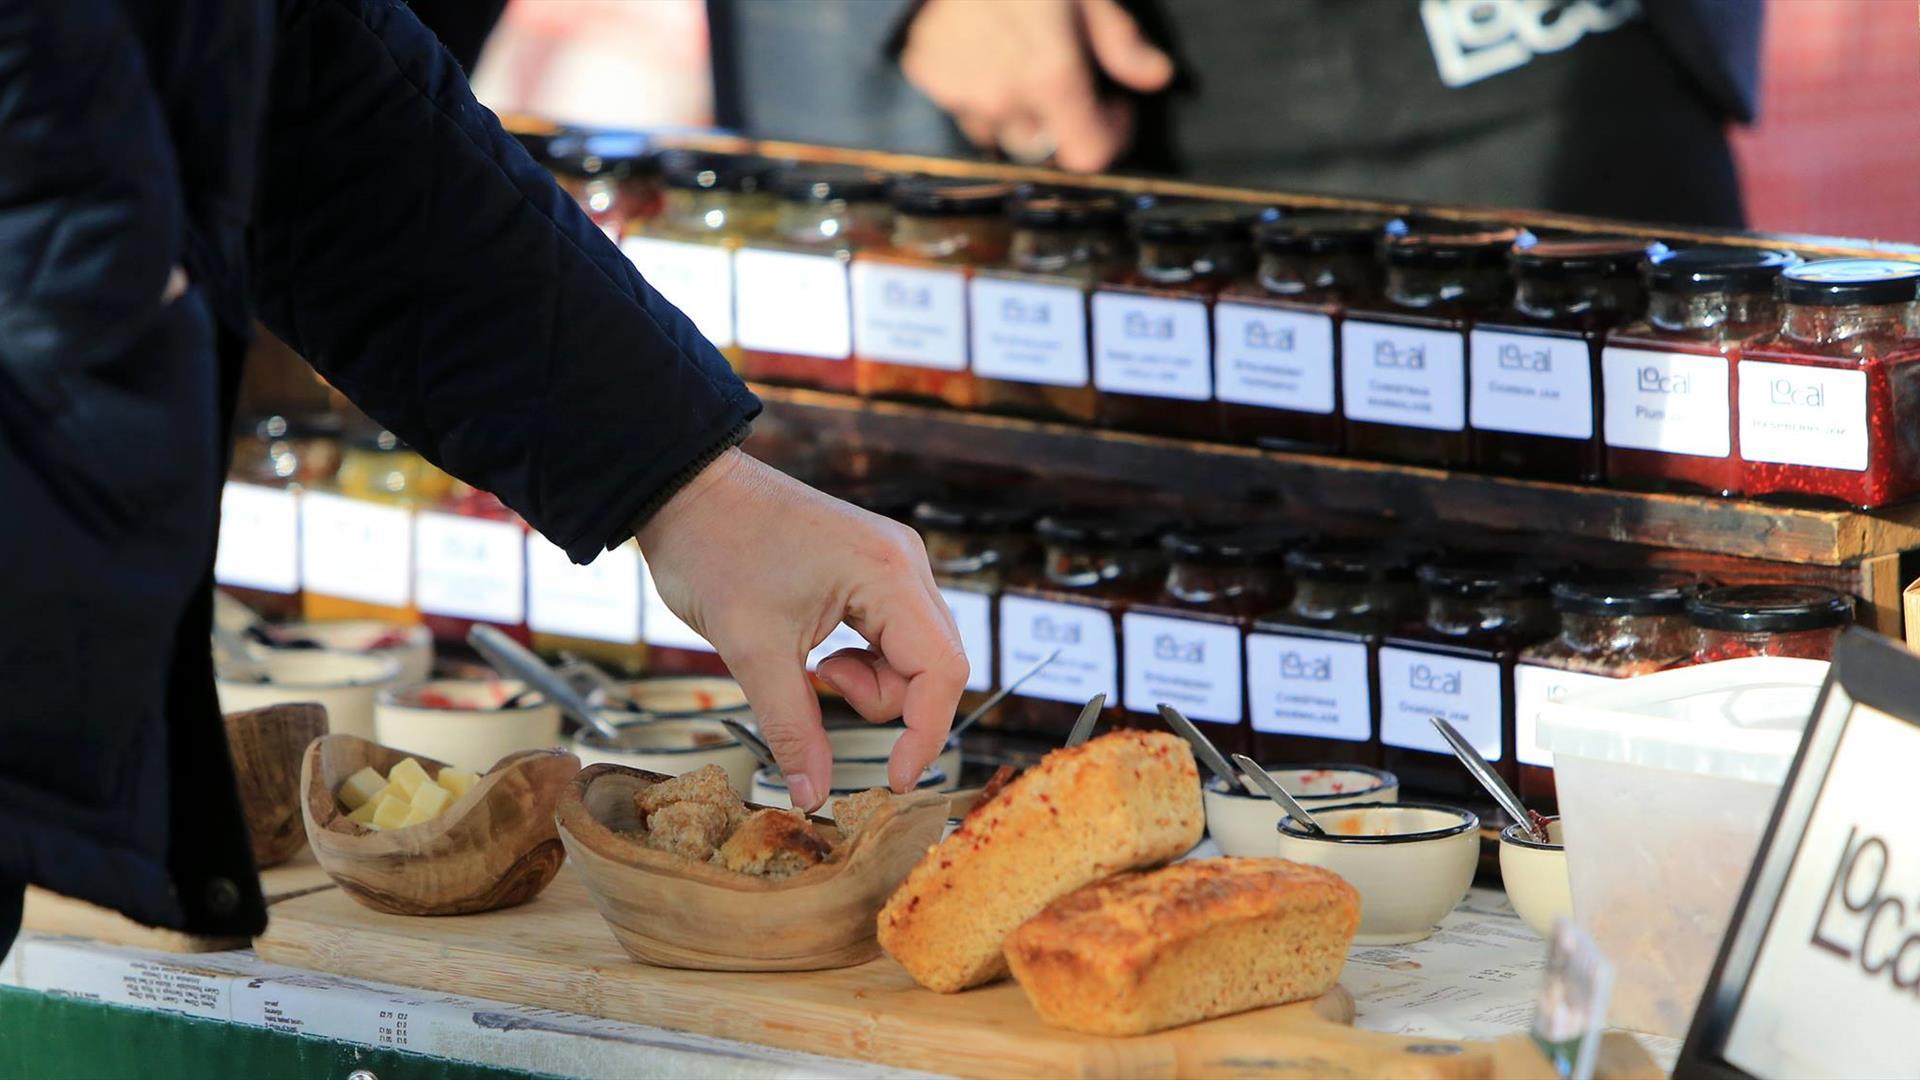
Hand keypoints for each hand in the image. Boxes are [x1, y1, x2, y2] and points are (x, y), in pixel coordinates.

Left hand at [636, 450, 969, 810]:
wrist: (684, 490)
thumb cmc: (714, 550)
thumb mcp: (752, 651)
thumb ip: (792, 728)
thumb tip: (812, 795)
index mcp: (889, 573)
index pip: (941, 671)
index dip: (925, 734)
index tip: (893, 780)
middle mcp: (905, 562)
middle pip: (935, 663)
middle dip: (887, 700)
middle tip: (821, 688)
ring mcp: (892, 561)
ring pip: (914, 652)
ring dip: (871, 679)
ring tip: (811, 664)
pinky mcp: (872, 566)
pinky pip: (892, 633)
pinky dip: (863, 658)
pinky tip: (819, 650)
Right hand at [900, 0, 1172, 171]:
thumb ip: (1120, 41)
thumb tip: (1157, 76)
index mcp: (1050, 77)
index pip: (1088, 156)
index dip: (1109, 137)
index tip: (1114, 108)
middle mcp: (1003, 99)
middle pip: (1043, 145)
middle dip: (1060, 120)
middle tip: (1062, 73)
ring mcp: (960, 93)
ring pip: (999, 127)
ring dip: (1015, 107)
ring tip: (1016, 54)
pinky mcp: (929, 80)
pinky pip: (961, 102)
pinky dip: (976, 85)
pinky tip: (982, 44)